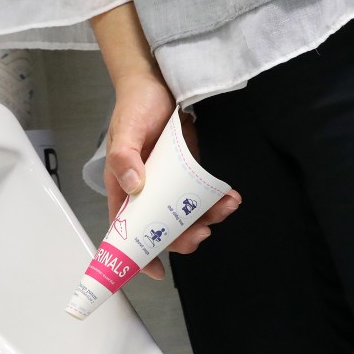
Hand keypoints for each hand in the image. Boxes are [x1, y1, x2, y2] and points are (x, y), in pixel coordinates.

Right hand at [103, 72, 241, 278]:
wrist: (156, 83)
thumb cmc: (134, 106)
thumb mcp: (125, 130)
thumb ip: (125, 157)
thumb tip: (134, 186)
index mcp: (124, 188)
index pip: (126, 230)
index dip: (138, 253)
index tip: (156, 270)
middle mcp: (146, 191)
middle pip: (162, 228)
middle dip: (183, 237)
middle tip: (202, 234)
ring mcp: (169, 183)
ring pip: (186, 214)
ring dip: (207, 218)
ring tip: (225, 208)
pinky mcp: (188, 172)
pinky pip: (202, 194)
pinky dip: (217, 200)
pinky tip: (230, 195)